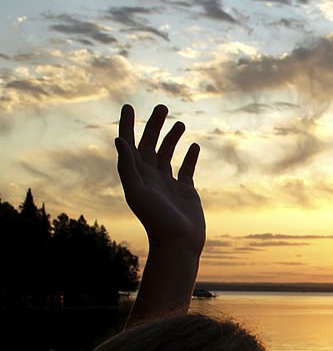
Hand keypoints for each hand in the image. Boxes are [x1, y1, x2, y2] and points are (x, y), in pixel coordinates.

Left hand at [115, 104, 205, 254]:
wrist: (178, 244)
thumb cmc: (156, 221)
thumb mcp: (138, 192)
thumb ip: (128, 166)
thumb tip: (119, 139)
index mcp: (137, 176)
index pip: (129, 145)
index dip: (127, 126)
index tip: (128, 106)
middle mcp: (151, 178)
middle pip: (150, 145)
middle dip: (155, 125)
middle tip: (162, 107)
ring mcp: (169, 185)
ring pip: (168, 155)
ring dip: (172, 138)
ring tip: (180, 123)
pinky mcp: (186, 192)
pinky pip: (186, 170)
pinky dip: (190, 157)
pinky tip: (194, 146)